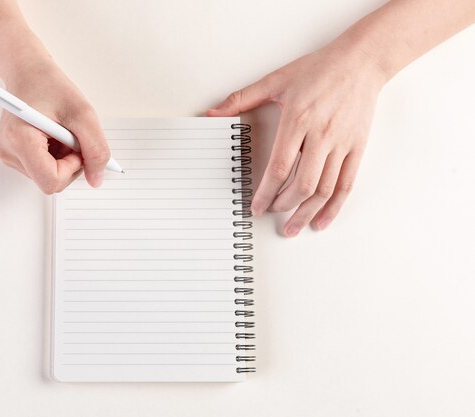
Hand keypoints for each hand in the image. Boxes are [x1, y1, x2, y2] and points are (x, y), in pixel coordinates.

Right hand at [0, 61, 109, 192]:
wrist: (28, 72)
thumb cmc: (50, 86)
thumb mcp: (83, 114)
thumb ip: (96, 149)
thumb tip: (96, 180)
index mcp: (19, 139)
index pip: (51, 181)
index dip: (72, 168)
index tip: (76, 146)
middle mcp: (7, 151)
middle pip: (50, 181)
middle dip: (69, 162)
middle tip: (70, 135)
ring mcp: (7, 155)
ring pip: (48, 176)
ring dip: (62, 158)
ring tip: (59, 131)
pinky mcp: (11, 154)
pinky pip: (42, 169)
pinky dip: (54, 156)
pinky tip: (52, 136)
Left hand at [208, 41, 385, 235]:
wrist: (360, 61)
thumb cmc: (318, 69)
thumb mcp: (276, 80)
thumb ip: (241, 99)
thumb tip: (212, 113)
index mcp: (298, 119)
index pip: (279, 168)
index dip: (266, 192)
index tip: (256, 206)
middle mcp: (321, 135)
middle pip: (302, 184)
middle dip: (282, 205)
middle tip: (270, 212)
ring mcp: (342, 144)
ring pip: (324, 189)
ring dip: (306, 213)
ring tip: (292, 228)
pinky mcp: (357, 148)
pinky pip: (346, 184)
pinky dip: (333, 207)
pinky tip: (321, 221)